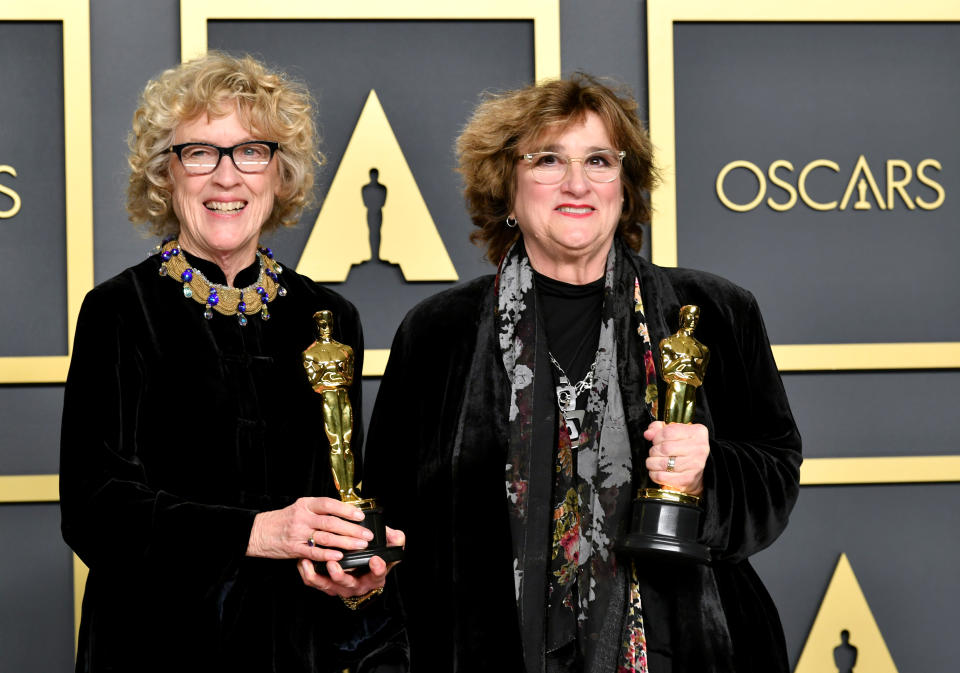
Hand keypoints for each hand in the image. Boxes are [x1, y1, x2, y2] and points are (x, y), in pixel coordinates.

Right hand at [246, 496, 372, 564]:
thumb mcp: (300, 508)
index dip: (346, 510)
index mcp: (305, 504)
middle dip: (352, 529)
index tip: (360, 516)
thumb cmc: (283, 520)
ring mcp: (298, 533)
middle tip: (367, 535)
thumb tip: (345, 511)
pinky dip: (328, 554)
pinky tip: (340, 556)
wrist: (258, 532)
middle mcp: (302, 517)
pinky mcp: (294, 549)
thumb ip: (319, 510)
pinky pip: (314, 552)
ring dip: (346, 542)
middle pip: (331, 523)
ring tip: (360, 545)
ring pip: (326, 538)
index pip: (329, 504)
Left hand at [297, 526, 405, 596]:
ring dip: (319, 576)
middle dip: (340, 575)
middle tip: (334, 564)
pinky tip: (303, 561)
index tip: (376, 560)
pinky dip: (308, 574)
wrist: (362, 570)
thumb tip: (395, 537)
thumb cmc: (374, 557)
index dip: (378, 568)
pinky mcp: (326, 585)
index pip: (378, 574)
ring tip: (311, 563)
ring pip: (328, 586)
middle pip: (349, 584)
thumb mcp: (389, 549)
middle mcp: (358, 585)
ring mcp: (341, 587)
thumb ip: (394, 541)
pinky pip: (315, 583)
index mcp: (375, 576)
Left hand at [643, 421, 708, 495]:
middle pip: (665, 448)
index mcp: (697, 433)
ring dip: (652, 463)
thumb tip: (648, 434)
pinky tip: (657, 471)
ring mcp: (694, 465)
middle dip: (654, 450)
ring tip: (654, 462)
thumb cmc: (685, 449)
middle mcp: (698, 448)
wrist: (699, 471)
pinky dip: (654, 474)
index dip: (657, 437)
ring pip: (662, 463)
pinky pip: (662, 476)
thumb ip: (659, 428)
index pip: (669, 432)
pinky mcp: (687, 479)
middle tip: (655, 452)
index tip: (657, 441)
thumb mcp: (676, 432)